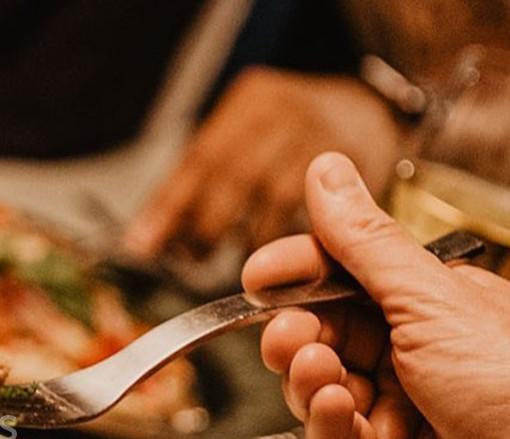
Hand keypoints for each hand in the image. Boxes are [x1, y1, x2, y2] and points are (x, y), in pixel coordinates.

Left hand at [125, 68, 403, 258]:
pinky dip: (290, 240)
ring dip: (247, 240)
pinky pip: (317, 212)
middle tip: (189, 258)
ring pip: (274, 197)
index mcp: (250, 102)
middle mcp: (286, 111)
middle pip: (235, 175)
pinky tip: (279, 259)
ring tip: (233, 265)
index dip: (168, 206)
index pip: (200, 158)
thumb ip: (202, 178)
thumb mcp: (243, 135)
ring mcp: (323, 135)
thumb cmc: (286, 135)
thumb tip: (148, 236)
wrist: (368, 110)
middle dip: (205, 226)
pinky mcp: (359, 164)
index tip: (141, 245)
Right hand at [245, 152, 509, 438]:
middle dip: (297, 329)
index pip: (349, 279)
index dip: (303, 273)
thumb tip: (327, 176)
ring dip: (307, 374)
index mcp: (436, 313)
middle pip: (322, 332)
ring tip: (317, 370)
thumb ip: (365, 246)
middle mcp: (412, 365)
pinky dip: (322, 422)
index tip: (261, 275)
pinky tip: (335, 408)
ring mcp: (391, 421)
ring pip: (313, 387)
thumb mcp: (435, 303)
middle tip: (287, 332)